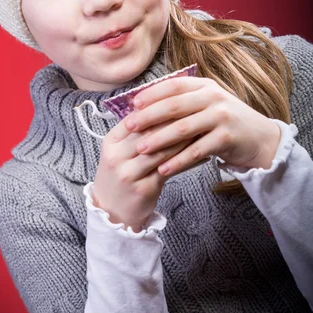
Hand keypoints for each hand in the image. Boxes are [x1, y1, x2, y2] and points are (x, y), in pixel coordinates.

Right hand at [93, 116, 193, 231]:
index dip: (160, 108)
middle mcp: (116, 156)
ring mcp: (128, 173)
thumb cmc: (122, 175)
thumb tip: (165, 106)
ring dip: (183, 140)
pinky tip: (201, 154)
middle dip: (175, 121)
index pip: (137, 117)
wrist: (112, 212)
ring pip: (161, 150)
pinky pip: (169, 170)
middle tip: (197, 111)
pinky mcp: (143, 189)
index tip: (182, 100)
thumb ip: (138, 131)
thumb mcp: (121, 151)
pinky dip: (186, 161)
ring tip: (202, 131)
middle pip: (149, 132)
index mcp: (111, 141)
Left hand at [125, 76, 281, 177]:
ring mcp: (221, 117)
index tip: (132, 104)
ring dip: (159, 139)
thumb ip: (182, 102)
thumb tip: (143, 106)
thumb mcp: (206, 103)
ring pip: (183, 128)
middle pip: (174, 106)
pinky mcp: (227, 138)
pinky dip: (178, 161)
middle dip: (148, 117)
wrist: (259, 137)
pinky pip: (197, 151)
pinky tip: (163, 169)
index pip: (173, 85)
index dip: (151, 94)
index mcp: (204, 86)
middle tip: (129, 127)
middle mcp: (213, 97)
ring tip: (141, 149)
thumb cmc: (224, 120)